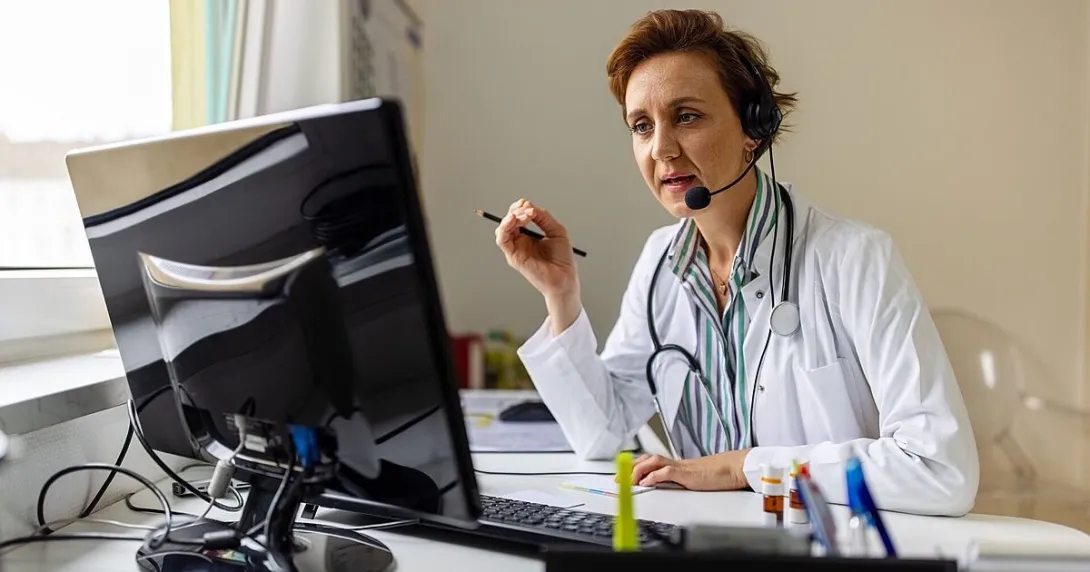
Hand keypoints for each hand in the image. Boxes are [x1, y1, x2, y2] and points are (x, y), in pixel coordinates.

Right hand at [495, 199, 580, 330]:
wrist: (564, 277)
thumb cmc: (562, 258)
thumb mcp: (556, 230)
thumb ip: (543, 217)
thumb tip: (529, 207)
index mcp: (529, 235)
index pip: (518, 216)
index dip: (521, 207)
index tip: (529, 205)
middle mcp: (520, 241)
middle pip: (509, 220)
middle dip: (516, 210)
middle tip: (529, 210)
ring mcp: (516, 248)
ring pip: (502, 228)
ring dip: (511, 217)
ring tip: (525, 216)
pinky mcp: (513, 256)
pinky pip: (502, 239)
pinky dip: (505, 227)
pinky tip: (516, 221)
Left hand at [624, 451, 751, 490]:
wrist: (735, 468)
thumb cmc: (718, 475)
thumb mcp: (693, 480)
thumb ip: (679, 481)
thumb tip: (664, 486)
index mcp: (677, 465)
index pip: (651, 461)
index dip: (635, 466)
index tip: (622, 474)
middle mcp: (676, 463)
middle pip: (647, 459)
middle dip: (630, 468)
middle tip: (617, 478)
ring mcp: (681, 467)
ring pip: (654, 462)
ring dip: (638, 470)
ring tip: (627, 479)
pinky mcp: (688, 473)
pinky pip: (667, 472)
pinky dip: (655, 476)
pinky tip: (646, 482)